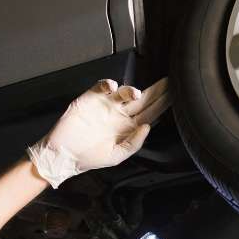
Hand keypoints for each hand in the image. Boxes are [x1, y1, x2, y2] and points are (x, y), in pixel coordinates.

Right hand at [27, 77, 170, 187]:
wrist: (63, 154)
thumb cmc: (89, 157)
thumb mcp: (116, 156)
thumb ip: (133, 144)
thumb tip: (148, 127)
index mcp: (129, 127)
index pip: (150, 113)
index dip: (162, 105)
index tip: (175, 96)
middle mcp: (120, 114)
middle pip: (143, 99)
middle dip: (156, 91)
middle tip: (169, 82)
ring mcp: (106, 105)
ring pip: (124, 92)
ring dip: (131, 90)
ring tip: (136, 94)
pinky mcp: (91, 98)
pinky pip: (102, 86)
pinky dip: (108, 84)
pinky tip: (113, 87)